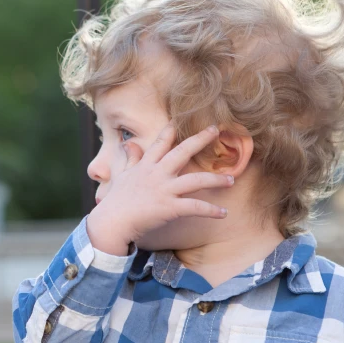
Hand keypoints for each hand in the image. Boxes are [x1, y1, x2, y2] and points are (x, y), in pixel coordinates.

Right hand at [86, 124, 233, 255]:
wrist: (111, 223)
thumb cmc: (116, 201)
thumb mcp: (121, 175)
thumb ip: (130, 159)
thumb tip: (129, 144)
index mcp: (146, 166)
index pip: (160, 143)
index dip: (171, 130)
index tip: (181, 119)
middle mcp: (157, 174)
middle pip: (182, 152)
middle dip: (200, 139)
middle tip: (216, 130)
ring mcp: (164, 190)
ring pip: (196, 180)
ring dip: (216, 180)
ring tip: (231, 180)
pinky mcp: (169, 208)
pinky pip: (195, 207)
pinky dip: (211, 211)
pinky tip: (223, 214)